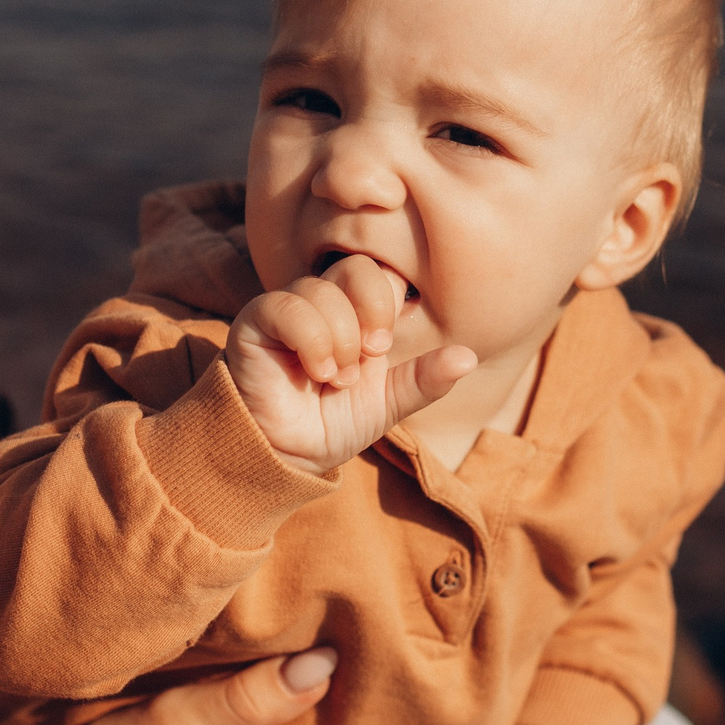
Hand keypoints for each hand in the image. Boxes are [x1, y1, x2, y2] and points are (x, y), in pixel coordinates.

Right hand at [227, 254, 476, 474]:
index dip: (389, 305)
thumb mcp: (388, 404)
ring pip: (324, 291)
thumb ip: (425, 379)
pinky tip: (316, 372)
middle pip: (358, 268)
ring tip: (335, 378)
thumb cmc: (332, 425)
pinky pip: (288, 306)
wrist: (286, 456)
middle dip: (372, 313)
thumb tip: (468, 357)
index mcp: (356, 313)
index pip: (382, 274)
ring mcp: (288, 307)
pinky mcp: (256, 320)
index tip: (384, 347)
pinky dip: (312, 342)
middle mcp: (322, 302)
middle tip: (371, 355)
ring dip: (340, 343)